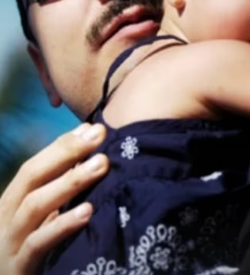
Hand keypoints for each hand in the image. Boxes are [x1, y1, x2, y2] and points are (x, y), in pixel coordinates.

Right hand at [0, 123, 108, 274]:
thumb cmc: (34, 251)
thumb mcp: (45, 218)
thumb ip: (60, 189)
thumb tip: (91, 149)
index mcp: (13, 203)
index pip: (35, 166)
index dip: (63, 145)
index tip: (93, 128)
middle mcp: (6, 219)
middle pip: (31, 177)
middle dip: (66, 152)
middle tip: (99, 135)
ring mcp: (9, 244)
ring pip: (34, 206)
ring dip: (70, 182)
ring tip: (102, 165)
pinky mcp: (18, 269)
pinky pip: (38, 244)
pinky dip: (62, 225)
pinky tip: (87, 212)